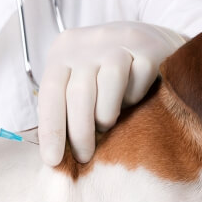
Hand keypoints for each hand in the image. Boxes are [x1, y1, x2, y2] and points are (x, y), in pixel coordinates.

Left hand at [37, 21, 185, 165]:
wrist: (150, 43)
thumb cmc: (105, 74)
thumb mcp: (78, 81)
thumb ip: (64, 106)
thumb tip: (54, 149)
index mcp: (63, 51)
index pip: (51, 92)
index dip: (51, 129)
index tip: (52, 160)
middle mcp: (88, 42)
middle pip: (79, 92)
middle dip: (80, 132)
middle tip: (84, 157)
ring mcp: (119, 40)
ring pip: (109, 85)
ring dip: (107, 114)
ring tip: (108, 124)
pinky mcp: (148, 46)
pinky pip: (139, 81)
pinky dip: (135, 97)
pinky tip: (133, 99)